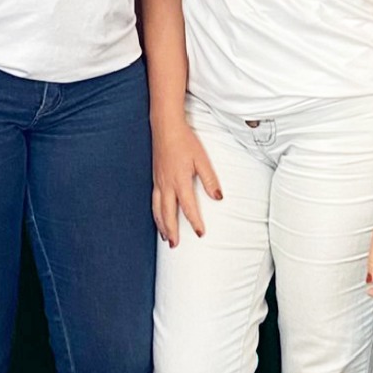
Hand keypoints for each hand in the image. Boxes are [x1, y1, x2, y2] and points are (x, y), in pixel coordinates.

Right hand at [151, 116, 221, 246]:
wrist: (165, 127)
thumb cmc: (184, 141)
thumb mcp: (201, 159)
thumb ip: (210, 179)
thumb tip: (218, 197)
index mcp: (180, 181)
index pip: (188, 207)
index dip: (195, 222)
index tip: (200, 233)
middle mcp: (167, 184)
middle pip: (168, 214)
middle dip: (172, 231)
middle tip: (175, 245)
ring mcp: (158, 182)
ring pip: (157, 209)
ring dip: (161, 225)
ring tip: (165, 238)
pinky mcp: (155, 177)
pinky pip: (153, 200)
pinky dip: (155, 213)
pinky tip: (158, 216)